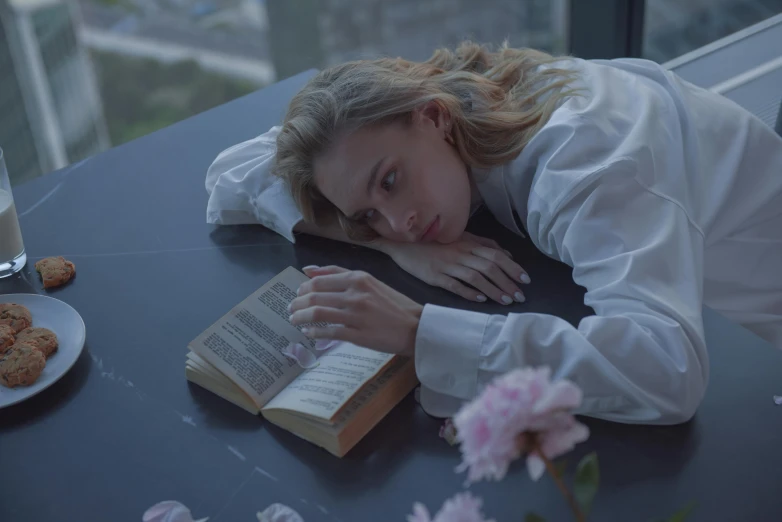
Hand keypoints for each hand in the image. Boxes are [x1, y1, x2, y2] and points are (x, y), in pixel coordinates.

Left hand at [289, 266, 422, 356]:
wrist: (415, 327)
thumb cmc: (393, 304)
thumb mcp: (369, 281)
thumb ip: (339, 274)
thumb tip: (308, 270)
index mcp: (358, 278)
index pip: (319, 280)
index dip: (303, 288)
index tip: (297, 295)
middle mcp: (356, 294)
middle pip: (314, 296)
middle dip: (297, 304)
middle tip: (291, 309)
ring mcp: (356, 315)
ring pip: (317, 314)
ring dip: (300, 318)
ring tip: (295, 321)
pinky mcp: (357, 335)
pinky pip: (328, 332)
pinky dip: (314, 332)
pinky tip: (309, 333)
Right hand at [382, 231, 529, 304]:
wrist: (404, 243)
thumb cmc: (434, 242)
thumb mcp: (460, 238)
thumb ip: (483, 244)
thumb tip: (507, 254)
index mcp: (467, 244)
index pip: (495, 255)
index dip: (512, 267)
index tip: (525, 280)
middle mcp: (460, 253)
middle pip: (489, 267)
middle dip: (507, 282)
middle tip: (519, 296)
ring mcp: (447, 265)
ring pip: (475, 277)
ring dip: (492, 289)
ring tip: (505, 301)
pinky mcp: (435, 276)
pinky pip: (454, 285)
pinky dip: (468, 292)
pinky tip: (480, 300)